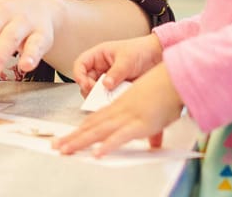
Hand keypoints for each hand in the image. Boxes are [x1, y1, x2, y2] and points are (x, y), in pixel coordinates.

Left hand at [53, 63, 183, 156]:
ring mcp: (127, 116)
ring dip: (81, 141)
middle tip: (56, 147)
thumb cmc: (166, 92)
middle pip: (91, 126)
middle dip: (73, 138)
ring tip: (66, 150)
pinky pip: (120, 136)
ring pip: (98, 131)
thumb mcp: (155, 114)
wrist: (174, 78)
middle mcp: (119, 111)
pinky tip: (97, 153)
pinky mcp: (139, 123)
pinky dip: (108, 145)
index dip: (79, 129)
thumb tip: (154, 145)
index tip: (67, 138)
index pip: (95, 120)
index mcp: (120, 106)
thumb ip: (152, 132)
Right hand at [72, 33, 162, 95]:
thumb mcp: (127, 60)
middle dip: (89, 89)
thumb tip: (106, 85)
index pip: (81, 64)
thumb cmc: (141, 50)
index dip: (79, 74)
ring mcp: (108, 79)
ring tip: (109, 97)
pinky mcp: (116, 89)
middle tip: (98, 94)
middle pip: (85, 81)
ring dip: (100, 97)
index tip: (84, 84)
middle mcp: (101, 68)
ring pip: (95, 92)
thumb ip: (116, 73)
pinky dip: (109, 100)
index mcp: (99, 55)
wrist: (157, 57)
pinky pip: (107, 97)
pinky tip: (116, 100)